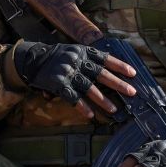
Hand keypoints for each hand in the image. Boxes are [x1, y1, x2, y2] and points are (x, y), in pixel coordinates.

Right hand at [14, 41, 137, 119]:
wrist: (32, 60)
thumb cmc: (58, 58)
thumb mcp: (74, 51)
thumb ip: (89, 58)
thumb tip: (111, 70)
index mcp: (83, 51)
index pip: (105, 58)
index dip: (120, 66)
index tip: (133, 73)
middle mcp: (76, 60)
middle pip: (101, 73)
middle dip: (117, 83)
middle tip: (132, 92)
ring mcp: (67, 72)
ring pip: (89, 87)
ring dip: (102, 100)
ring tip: (114, 109)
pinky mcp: (58, 83)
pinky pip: (72, 97)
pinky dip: (82, 106)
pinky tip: (90, 115)